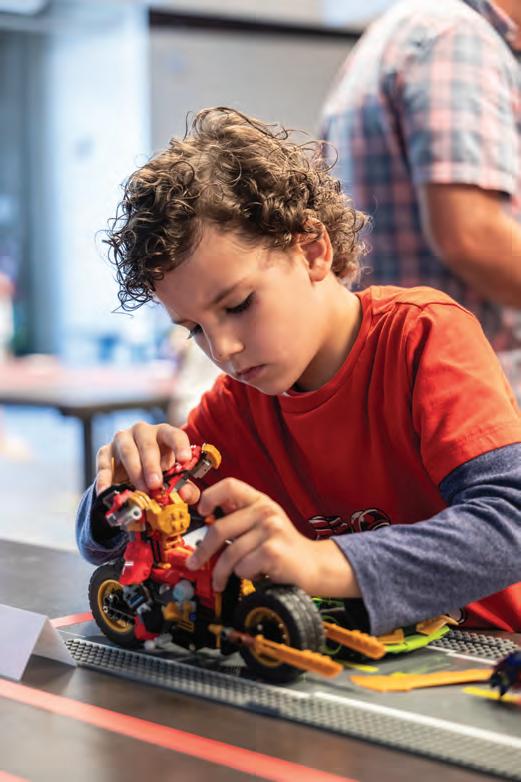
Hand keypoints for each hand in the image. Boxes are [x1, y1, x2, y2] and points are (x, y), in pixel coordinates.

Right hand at [95, 421, 199, 503]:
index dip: (180, 446)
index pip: (174, 435)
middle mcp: (143, 432)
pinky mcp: (105, 451)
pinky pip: (104, 463)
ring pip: (127, 450)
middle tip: (155, 484)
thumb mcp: (175, 479)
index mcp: (164, 434)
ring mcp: (122, 439)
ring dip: (134, 471)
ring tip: (141, 489)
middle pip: (148, 444)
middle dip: (152, 465)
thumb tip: (185, 493)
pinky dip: (105, 478)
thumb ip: (186, 489)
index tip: (185, 460)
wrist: (132, 475)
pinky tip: (106, 490)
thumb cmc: (160, 472)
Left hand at [186, 478, 358, 596]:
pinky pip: (242, 567)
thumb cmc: (280, 546)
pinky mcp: (273, 552)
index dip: (210, 496)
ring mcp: (271, 530)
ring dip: (223, 571)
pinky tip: (254, 574)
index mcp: (260, 500)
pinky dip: (243, 575)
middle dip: (203, 551)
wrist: (312, 565)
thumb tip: (202, 518)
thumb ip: (237, 517)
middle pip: (219, 528)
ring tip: (224, 579)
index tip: (202, 512)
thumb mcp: (261, 523)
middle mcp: (266, 511)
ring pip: (229, 554)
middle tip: (195, 564)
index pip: (229, 486)